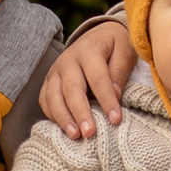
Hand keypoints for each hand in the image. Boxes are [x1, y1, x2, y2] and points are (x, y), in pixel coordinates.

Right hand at [41, 22, 137, 139]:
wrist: (97, 35)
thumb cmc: (115, 46)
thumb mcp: (125, 50)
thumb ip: (120, 71)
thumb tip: (115, 95)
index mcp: (89, 50)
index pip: (97, 78)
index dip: (106, 100)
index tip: (116, 120)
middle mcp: (68, 60)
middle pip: (71, 89)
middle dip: (80, 113)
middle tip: (90, 133)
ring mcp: (55, 70)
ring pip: (53, 96)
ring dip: (63, 117)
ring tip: (75, 135)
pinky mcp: (49, 80)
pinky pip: (45, 99)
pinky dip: (52, 115)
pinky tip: (64, 129)